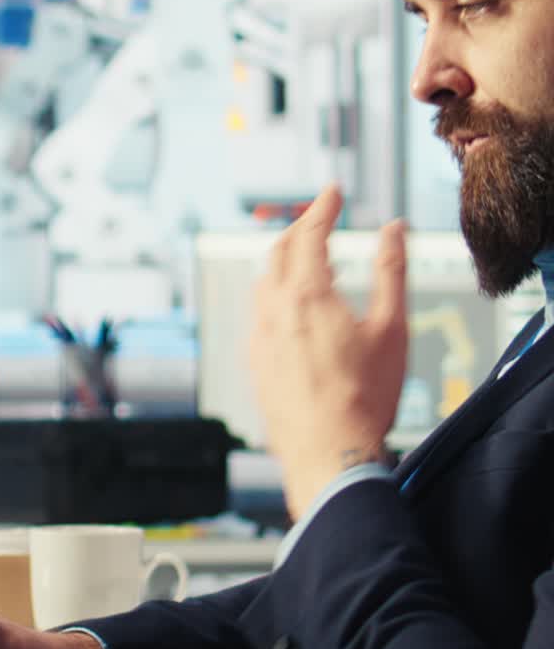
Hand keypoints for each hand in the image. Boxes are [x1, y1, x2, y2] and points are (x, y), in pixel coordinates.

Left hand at [249, 184, 407, 519]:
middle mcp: (274, 311)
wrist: (329, 456)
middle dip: (300, 229)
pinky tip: (293, 313)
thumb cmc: (364, 399)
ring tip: (309, 263)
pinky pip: (259, 316)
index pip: (309, 235)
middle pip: (279, 253)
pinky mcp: (255, 365)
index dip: (322, 208)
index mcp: (307, 296)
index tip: (332, 192)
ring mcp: (259, 339)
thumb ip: (391, 271)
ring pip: (264, 284)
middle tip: (319, 219)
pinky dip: (276, 298)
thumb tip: (393, 230)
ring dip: (285, 263)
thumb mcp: (392, 328)